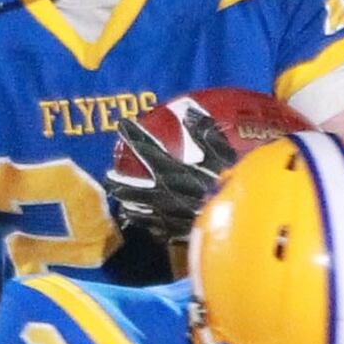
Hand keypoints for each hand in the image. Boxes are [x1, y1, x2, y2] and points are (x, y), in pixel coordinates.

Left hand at [107, 104, 236, 243]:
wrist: (235, 222)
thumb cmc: (229, 186)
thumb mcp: (223, 154)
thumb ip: (206, 133)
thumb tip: (190, 112)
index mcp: (171, 170)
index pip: (146, 148)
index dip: (133, 135)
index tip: (121, 124)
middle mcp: (162, 191)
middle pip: (132, 185)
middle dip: (119, 180)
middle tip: (108, 176)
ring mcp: (165, 214)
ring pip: (139, 209)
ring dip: (129, 203)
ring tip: (121, 202)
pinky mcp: (173, 231)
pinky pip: (153, 227)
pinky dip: (146, 223)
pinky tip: (143, 224)